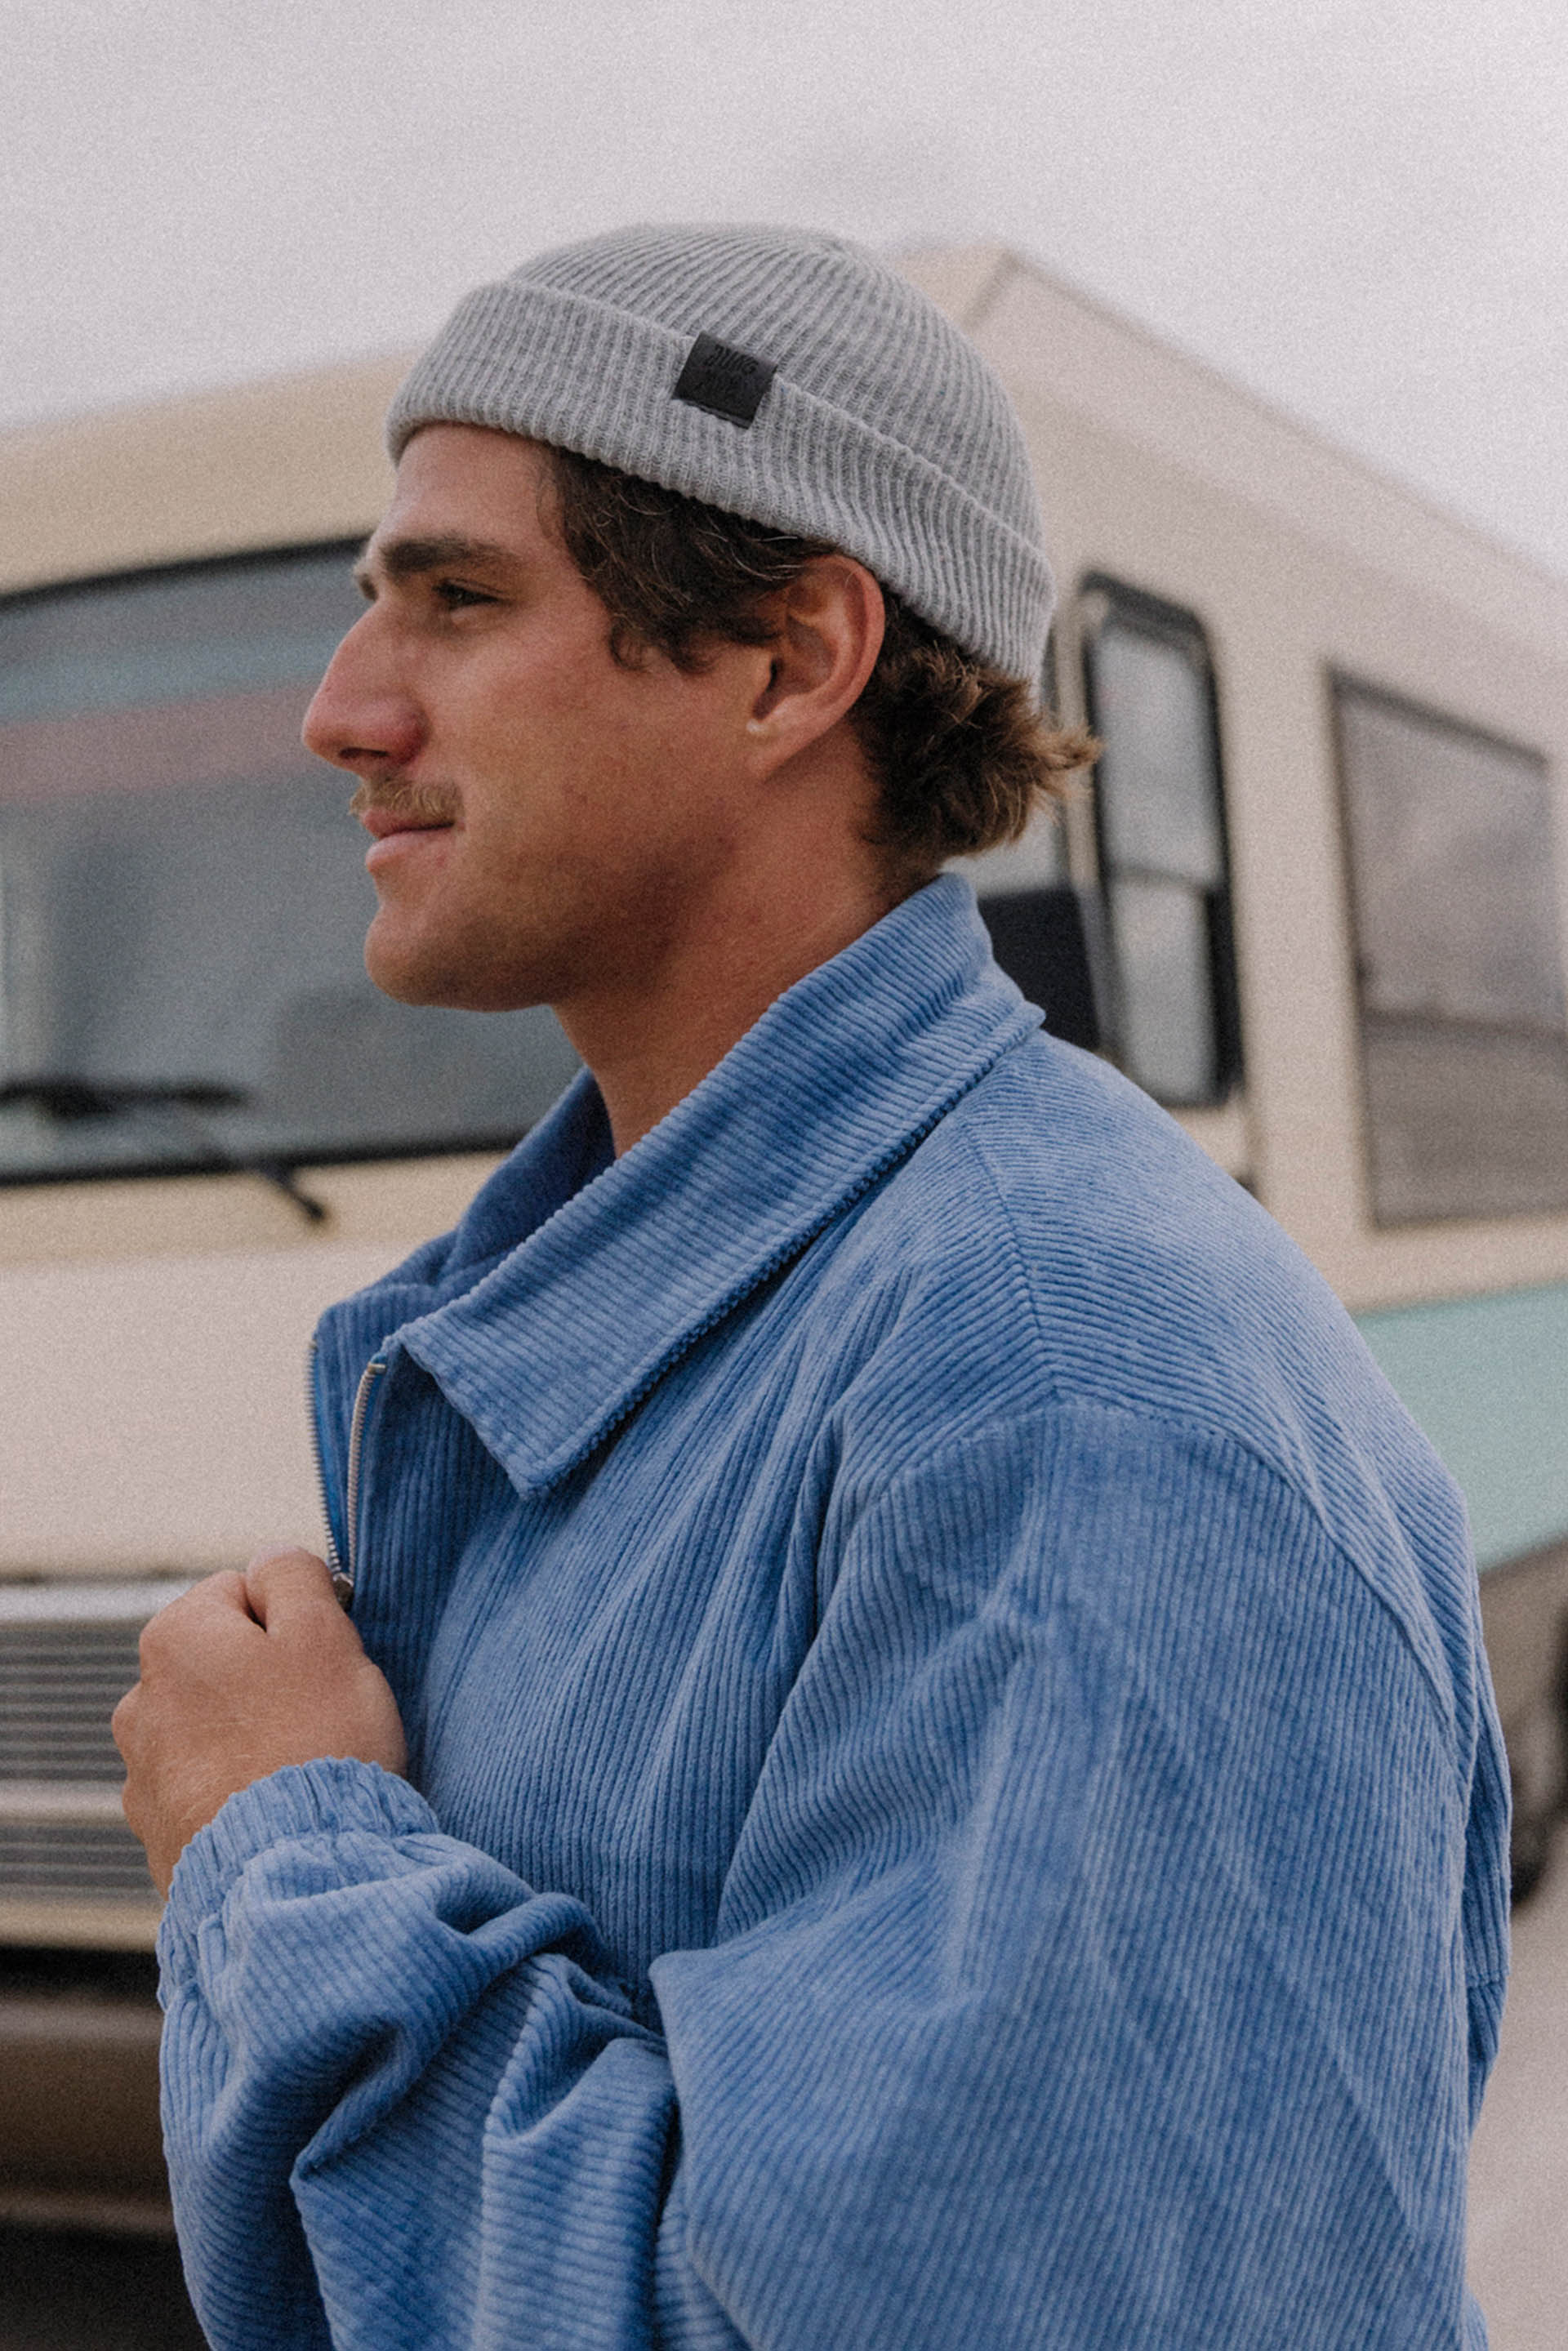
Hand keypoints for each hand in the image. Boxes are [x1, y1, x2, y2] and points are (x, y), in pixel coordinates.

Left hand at [113, 1549, 407, 1896]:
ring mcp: (145, 1772)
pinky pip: (209, 1787)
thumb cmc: (315, 1746)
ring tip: (299, 1765)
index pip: (243, 1590)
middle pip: (225, 1660)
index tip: (324, 1656)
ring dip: (252, 1734)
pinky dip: (239, 1789)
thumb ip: (295, 1577)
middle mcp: (143, 1700)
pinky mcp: (160, 1831)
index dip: (294, 1618)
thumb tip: (273, 1561)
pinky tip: (278, 1806)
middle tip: (320, 1712)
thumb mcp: (324, 1634)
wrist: (295, 1871)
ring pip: (215, 1725)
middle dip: (269, 1678)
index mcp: (176, 1637)